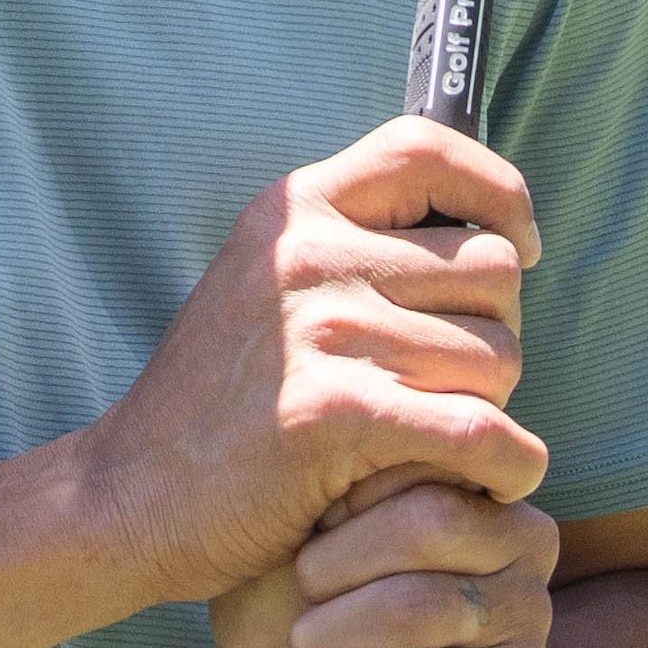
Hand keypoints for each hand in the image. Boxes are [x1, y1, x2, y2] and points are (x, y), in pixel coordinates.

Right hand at [74, 117, 547, 606]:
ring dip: (493, 406)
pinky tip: (492, 481)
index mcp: (295, 209)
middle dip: (496, 330)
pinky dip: (507, 464)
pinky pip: (482, 429)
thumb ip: (348, 243)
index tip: (519, 244)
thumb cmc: (217, 402)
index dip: (497, 191)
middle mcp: (309, 253)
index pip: (427, 150)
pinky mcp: (336, 414)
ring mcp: (321, 329)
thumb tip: (482, 231)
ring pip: (499, 355)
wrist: (128, 497)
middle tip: (453, 381)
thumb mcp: (263, 284)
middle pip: (491, 269)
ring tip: (440, 435)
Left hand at [210, 480, 559, 647]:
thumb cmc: (307, 615)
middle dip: (336, 563)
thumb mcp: (294, 538)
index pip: (418, 456)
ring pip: (418, 605)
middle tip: (296, 595)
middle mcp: (524, 539)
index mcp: (477, 481)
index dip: (343, 496)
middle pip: (427, 523)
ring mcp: (529, 615)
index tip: (301, 529)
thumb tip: (338, 424)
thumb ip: (323, 480)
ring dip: (332, 634)